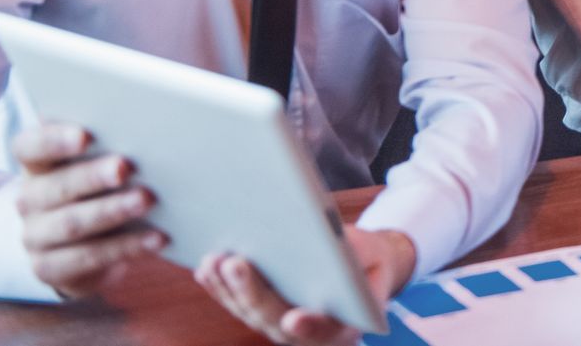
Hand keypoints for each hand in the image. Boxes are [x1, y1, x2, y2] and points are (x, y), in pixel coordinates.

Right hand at [13, 121, 164, 297]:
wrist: (71, 241)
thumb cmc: (94, 185)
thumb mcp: (92, 162)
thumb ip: (108, 144)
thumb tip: (148, 124)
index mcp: (36, 163)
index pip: (30, 146)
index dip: (53, 140)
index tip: (85, 136)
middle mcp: (29, 199)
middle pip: (56, 186)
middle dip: (92, 177)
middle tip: (125, 167)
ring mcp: (36, 236)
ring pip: (72, 224)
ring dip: (112, 211)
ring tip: (146, 200)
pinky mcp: (51, 268)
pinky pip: (89, 258)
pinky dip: (126, 247)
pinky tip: (156, 238)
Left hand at [195, 226, 416, 345]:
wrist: (357, 270)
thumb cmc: (367, 261)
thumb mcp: (374, 257)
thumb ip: (357, 259)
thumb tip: (331, 247)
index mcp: (344, 326)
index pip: (326, 330)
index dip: (310, 327)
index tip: (294, 319)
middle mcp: (307, 333)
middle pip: (275, 319)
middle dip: (252, 292)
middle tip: (236, 263)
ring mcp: (280, 326)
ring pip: (250, 313)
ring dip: (228, 288)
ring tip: (214, 261)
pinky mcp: (262, 313)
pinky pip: (238, 304)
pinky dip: (219, 288)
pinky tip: (206, 269)